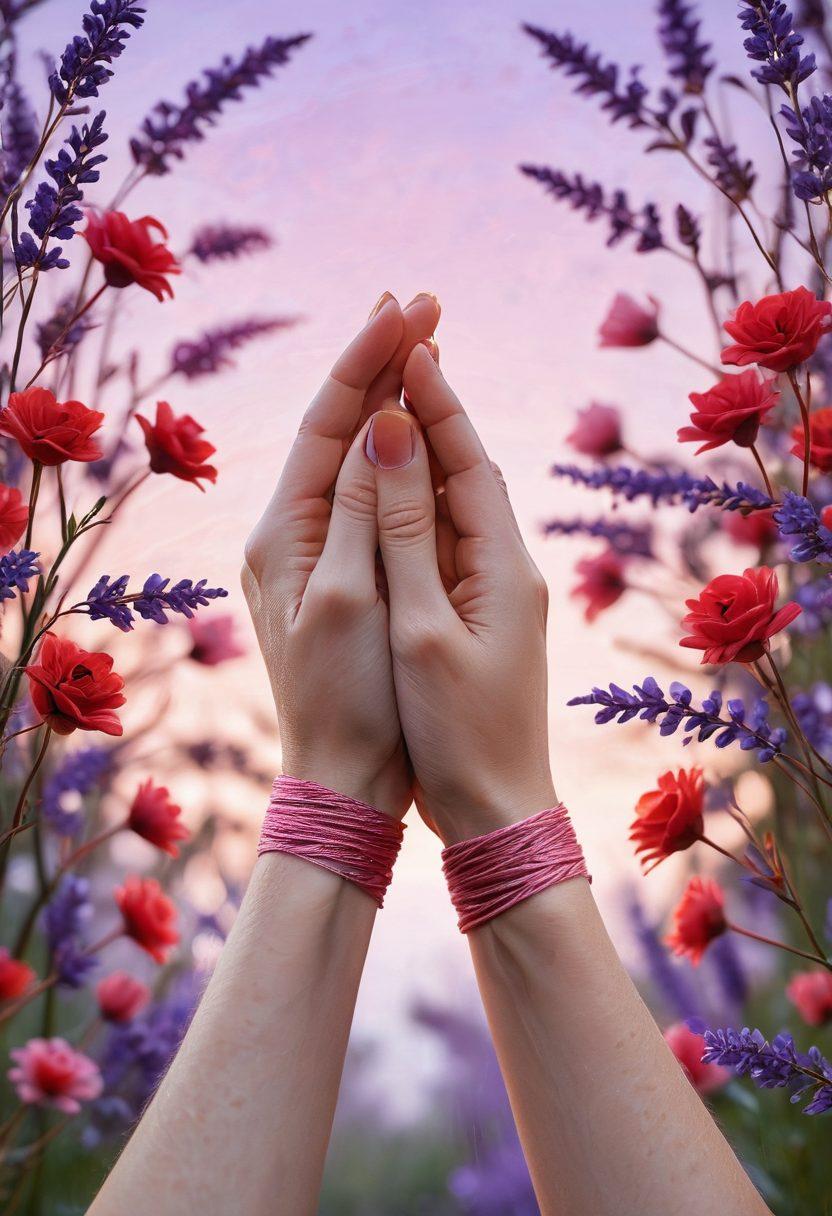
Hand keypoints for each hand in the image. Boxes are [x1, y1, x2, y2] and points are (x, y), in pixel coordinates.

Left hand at [242, 293, 439, 816]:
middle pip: (337, 428)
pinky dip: (396, 453)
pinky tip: (417, 427)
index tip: (408, 305)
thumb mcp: (353, 601)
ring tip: (420, 342)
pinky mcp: (343, 575)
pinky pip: (370, 496)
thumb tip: (381, 423)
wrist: (348, 780)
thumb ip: (366, 511)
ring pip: (354, 457)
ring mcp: (315, 553)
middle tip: (422, 300)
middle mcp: (291, 533)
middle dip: (378, 363)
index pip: (326, 421)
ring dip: (388, 398)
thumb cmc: (352, 701)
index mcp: (282, 532)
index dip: (367, 359)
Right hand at [365, 343, 555, 842]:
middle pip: (467, 469)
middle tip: (404, 340)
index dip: (434, 398)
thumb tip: (390, 434)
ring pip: (457, 503)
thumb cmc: (456, 732)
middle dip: (433, 406)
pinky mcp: (477, 619)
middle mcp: (507, 568)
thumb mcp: (420, 627)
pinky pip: (446, 541)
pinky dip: (419, 504)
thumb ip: (404, 531)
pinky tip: (396, 489)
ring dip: (426, 449)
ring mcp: (495, 594)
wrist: (494, 812)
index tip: (406, 337)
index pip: (467, 458)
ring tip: (396, 392)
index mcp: (502, 565)